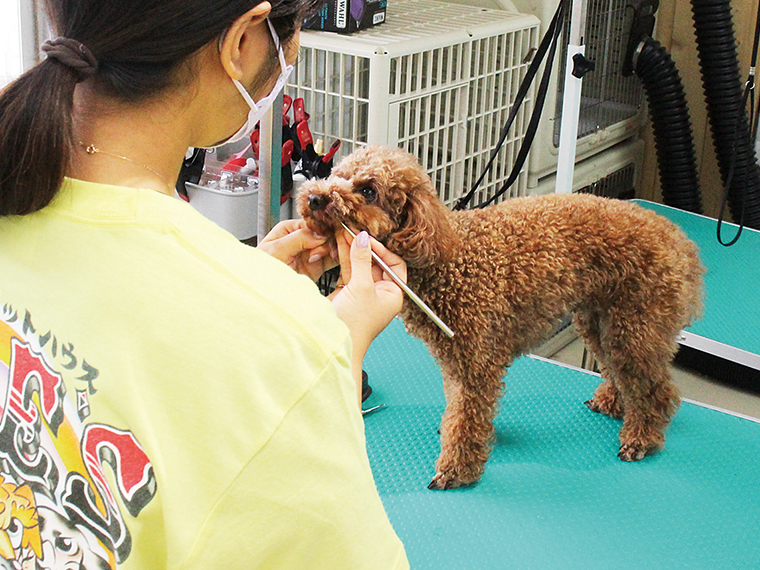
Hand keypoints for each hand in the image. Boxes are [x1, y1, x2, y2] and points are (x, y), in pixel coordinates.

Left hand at [257, 219, 336, 280]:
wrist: (264, 291)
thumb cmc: (262, 270)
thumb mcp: (277, 250)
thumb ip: (298, 239)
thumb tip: (319, 234)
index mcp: (289, 229)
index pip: (311, 224)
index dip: (319, 230)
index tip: (322, 238)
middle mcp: (301, 239)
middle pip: (323, 233)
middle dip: (326, 241)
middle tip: (320, 252)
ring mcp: (310, 253)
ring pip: (330, 245)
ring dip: (333, 250)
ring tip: (326, 257)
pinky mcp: (318, 266)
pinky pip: (332, 259)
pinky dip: (338, 259)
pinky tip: (336, 260)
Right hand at [330, 229, 405, 360]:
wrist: (333, 342)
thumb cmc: (355, 323)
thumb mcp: (361, 287)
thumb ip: (362, 260)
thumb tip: (363, 237)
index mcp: (393, 294)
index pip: (394, 263)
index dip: (382, 250)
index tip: (368, 238)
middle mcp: (380, 293)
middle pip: (375, 262)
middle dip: (364, 246)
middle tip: (353, 229)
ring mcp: (363, 293)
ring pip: (360, 264)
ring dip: (352, 248)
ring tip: (342, 231)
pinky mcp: (347, 292)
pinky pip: (348, 270)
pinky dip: (343, 257)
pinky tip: (338, 243)